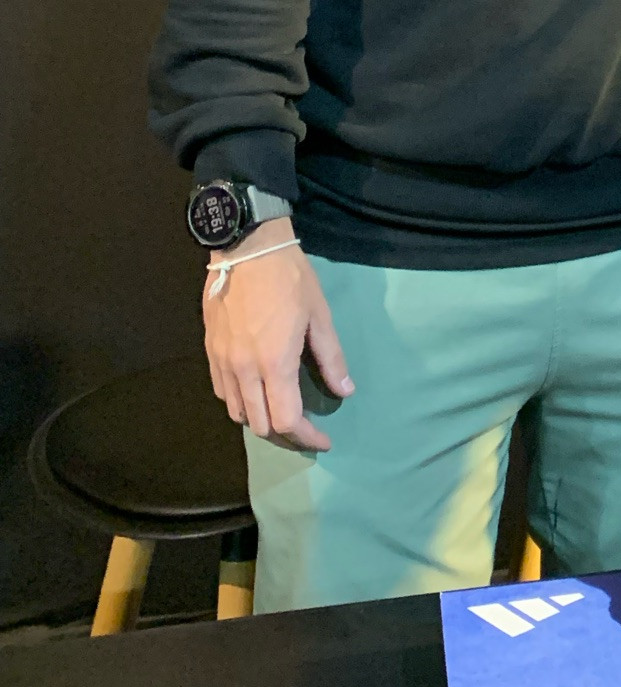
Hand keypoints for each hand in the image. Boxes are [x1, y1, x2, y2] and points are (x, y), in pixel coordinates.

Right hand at [202, 222, 351, 450]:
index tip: (324, 440)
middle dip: (286, 434)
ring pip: (236, 412)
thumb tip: (345, 391)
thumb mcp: (319, 316)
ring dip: (260, 419)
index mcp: (274, 364)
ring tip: (281, 411)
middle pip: (260, 424)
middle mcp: (244, 371)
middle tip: (306, 427)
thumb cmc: (290, 278)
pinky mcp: (210, 351)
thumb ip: (331, 358)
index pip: (287, 421)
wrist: (247, 247)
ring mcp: (222, 362)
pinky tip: (255, 392)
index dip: (307, 437)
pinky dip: (239, 402)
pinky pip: (222, 391)